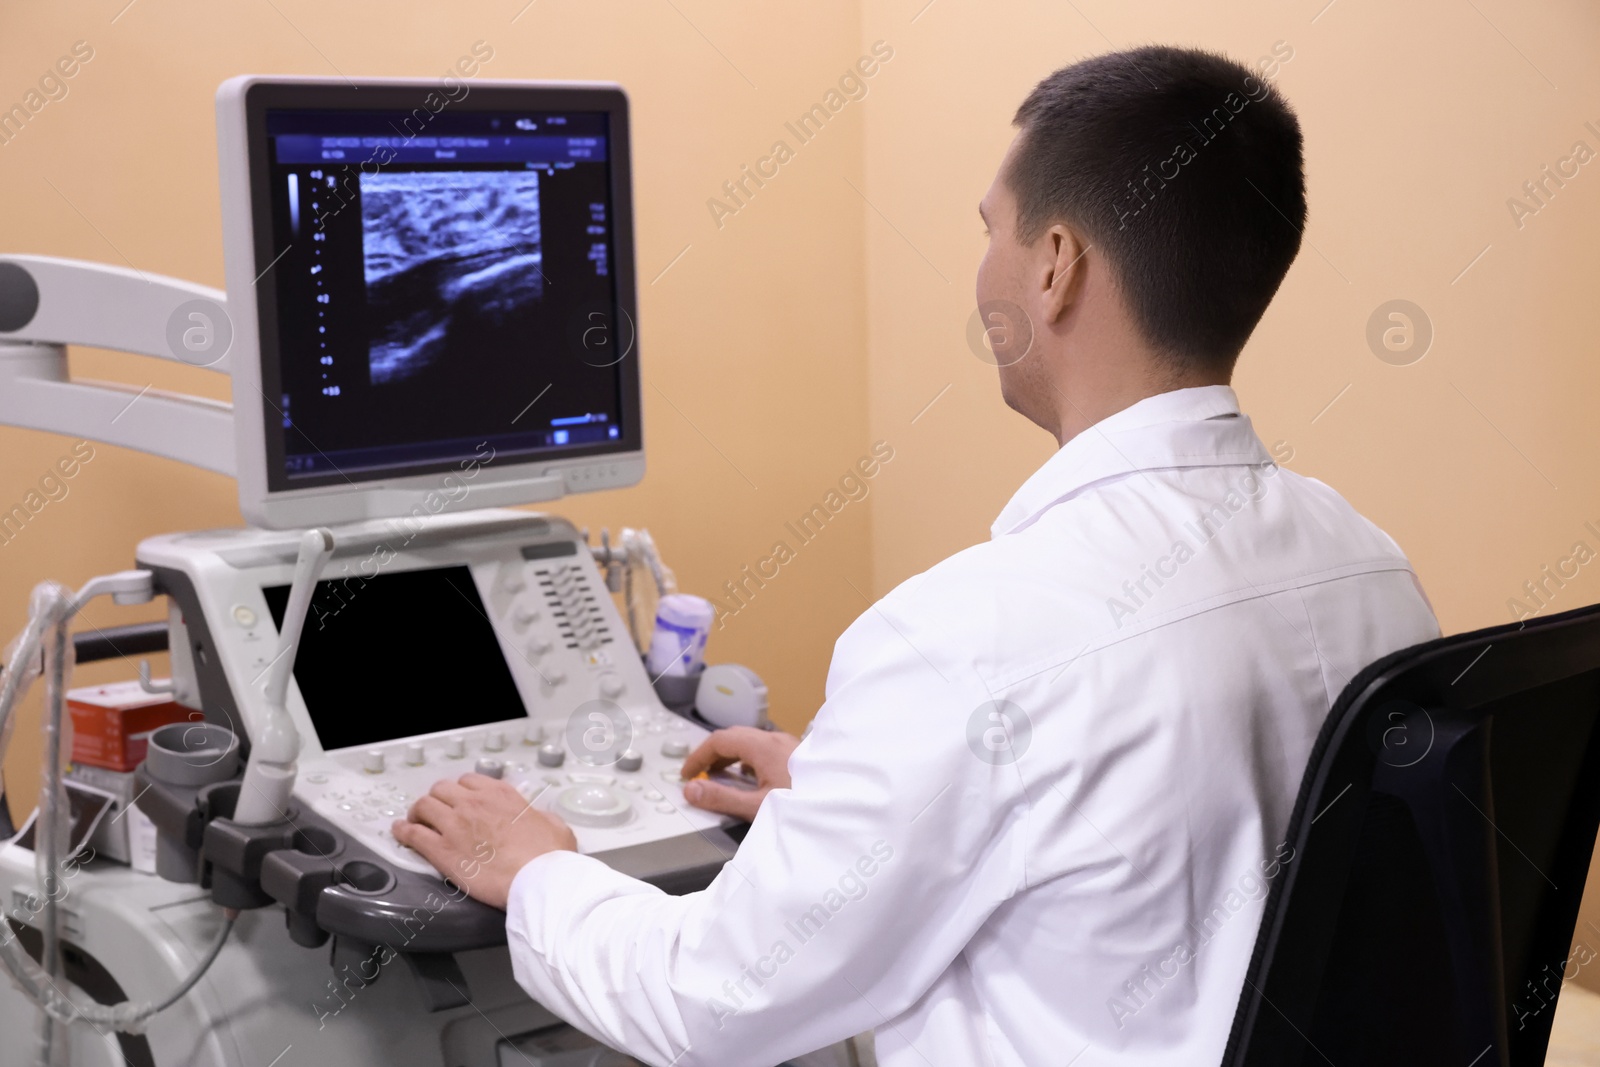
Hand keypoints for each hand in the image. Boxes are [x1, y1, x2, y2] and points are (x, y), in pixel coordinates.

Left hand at [393, 773, 576, 910]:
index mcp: (501, 795)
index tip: (460, 799)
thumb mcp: (554, 825)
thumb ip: (539, 816)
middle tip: (436, 810)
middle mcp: (474, 804)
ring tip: (415, 820)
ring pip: (424, 806)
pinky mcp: (442, 850)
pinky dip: (403, 831)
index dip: (462, 791)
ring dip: (418, 812)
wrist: (538, 880)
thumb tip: (537, 818)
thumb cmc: (548, 857)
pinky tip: (400, 832)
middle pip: (442, 790)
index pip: (470, 781)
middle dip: (438, 799)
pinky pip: (413, 834)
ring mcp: (455, 825)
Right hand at [679, 726, 799, 820]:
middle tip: (698, 775)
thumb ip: (722, 799)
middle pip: (735, 738)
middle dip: (712, 755)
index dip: (698, 756)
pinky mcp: (797, 757)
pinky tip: (749, 780)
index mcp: (765, 746)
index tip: (686, 774)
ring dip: (730, 758)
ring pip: (751, 743)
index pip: (720, 740)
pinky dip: (747, 761)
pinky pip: (764, 751)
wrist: (845, 808)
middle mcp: (777, 741)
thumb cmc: (805, 805)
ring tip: (719, 778)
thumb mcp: (757, 807)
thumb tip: (692, 791)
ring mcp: (789, 747)